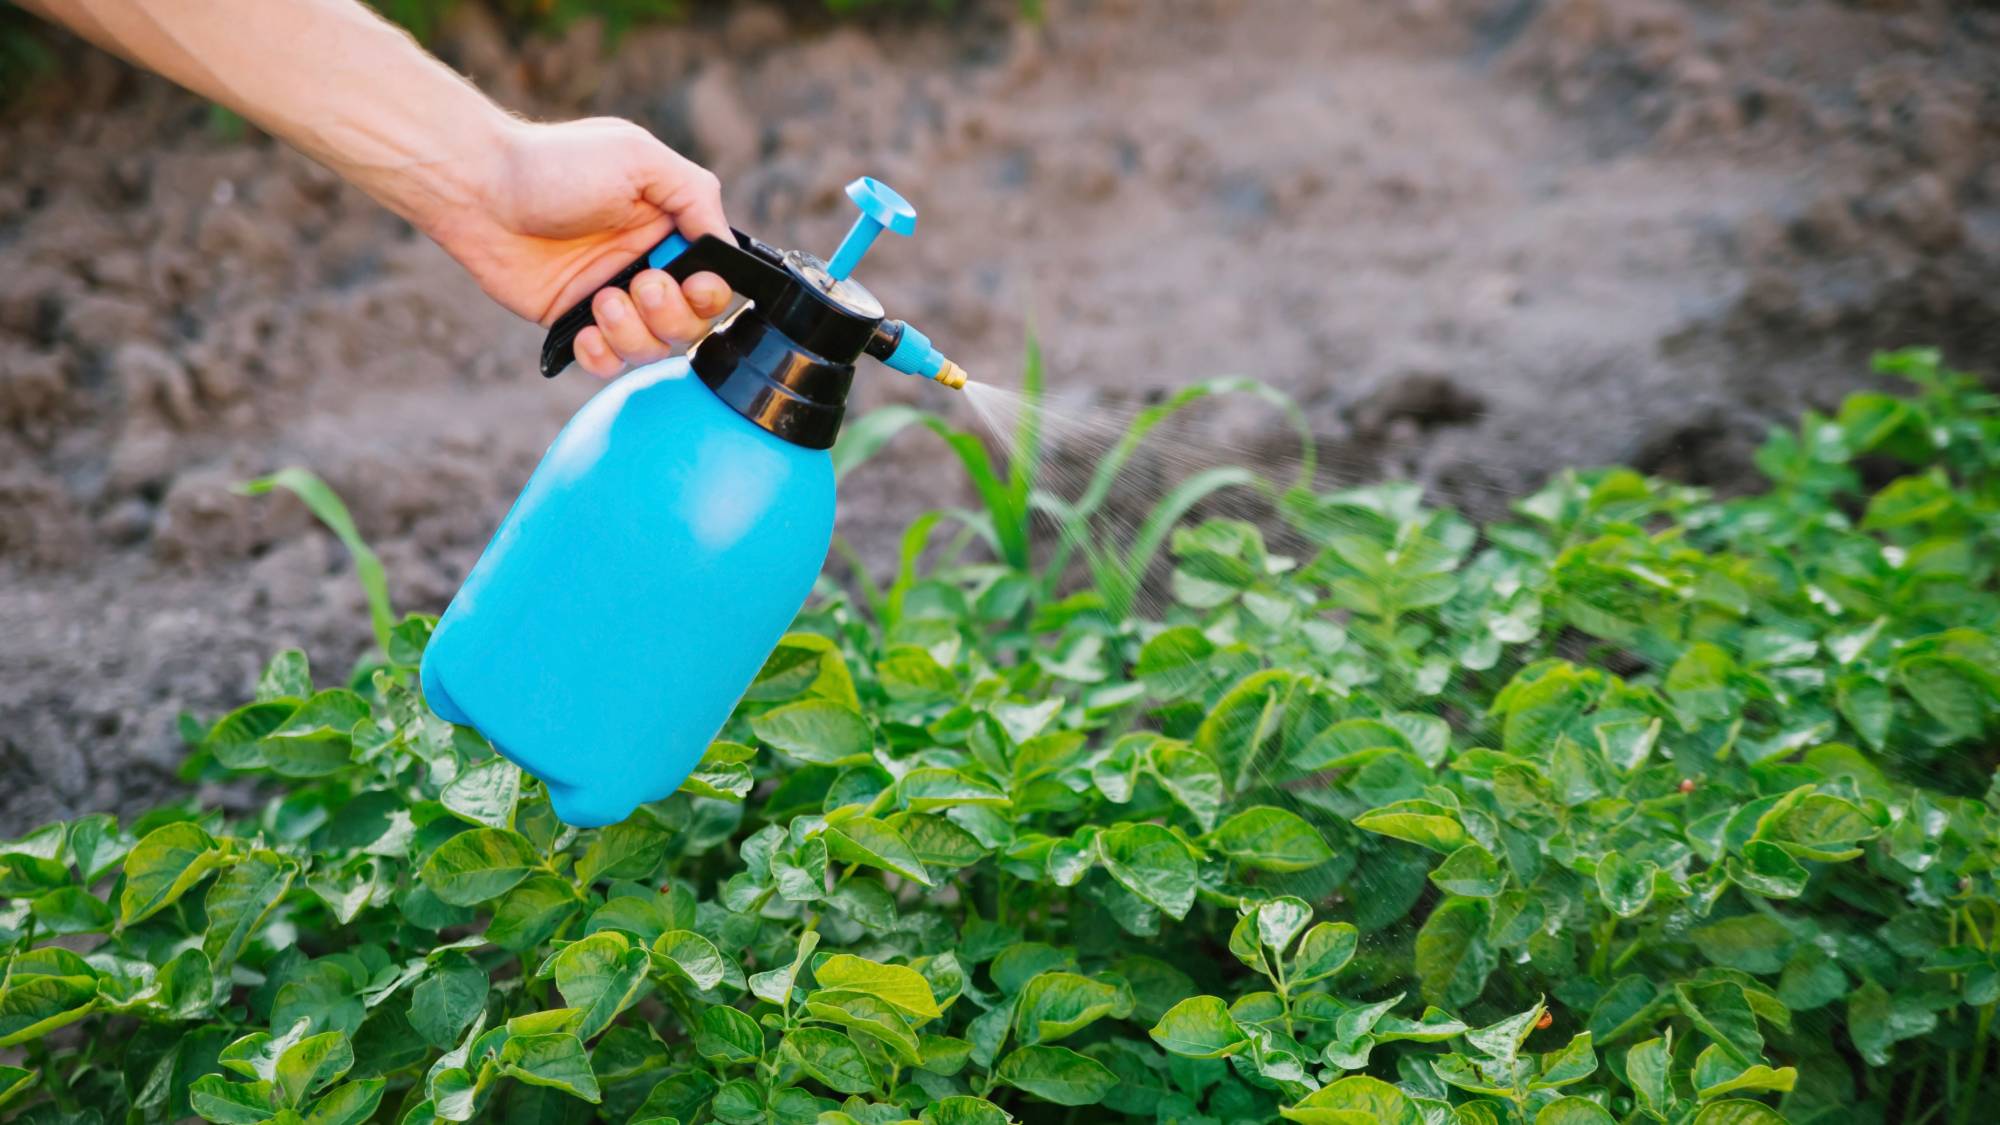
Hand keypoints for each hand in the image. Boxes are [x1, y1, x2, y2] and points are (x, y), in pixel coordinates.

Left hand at [425, 118, 734, 377]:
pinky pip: (607, 362)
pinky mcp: (573, 321)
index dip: (712, 292)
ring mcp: (611, 297)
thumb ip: (695, 195)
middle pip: (691, 323)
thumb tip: (725, 245)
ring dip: (635, 334)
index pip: (715, 280)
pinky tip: (585, 330)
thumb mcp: (639, 158)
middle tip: (641, 284)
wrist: (478, 188)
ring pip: (652, 348)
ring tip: (602, 302)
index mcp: (670, 228)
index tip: (692, 282)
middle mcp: (646, 266)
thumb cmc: (556, 163)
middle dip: (672, 313)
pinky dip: (603, 357)